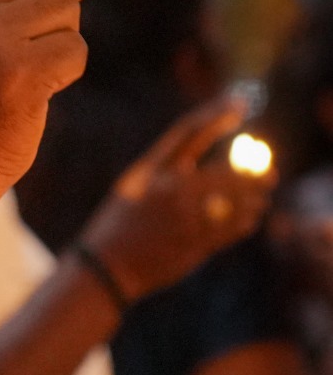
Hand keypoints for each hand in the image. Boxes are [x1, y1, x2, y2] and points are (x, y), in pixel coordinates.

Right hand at [80, 96, 273, 301]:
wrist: (105, 268)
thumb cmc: (118, 227)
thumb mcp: (132, 191)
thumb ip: (165, 176)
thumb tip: (194, 167)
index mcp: (151, 171)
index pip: (190, 132)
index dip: (216, 115)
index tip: (239, 106)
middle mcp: (169, 189)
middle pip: (226, 171)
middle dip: (254, 172)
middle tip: (269, 173)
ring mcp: (184, 217)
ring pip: (235, 202)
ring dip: (254, 199)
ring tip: (262, 198)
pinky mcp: (194, 244)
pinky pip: (231, 229)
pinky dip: (245, 222)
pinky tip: (250, 219)